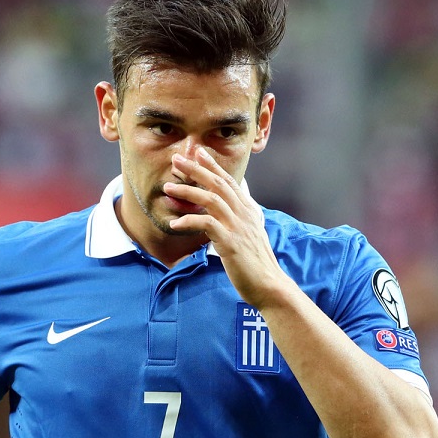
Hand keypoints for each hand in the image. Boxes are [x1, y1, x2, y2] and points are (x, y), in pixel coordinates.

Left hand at [165, 148, 292, 308]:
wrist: (269, 285)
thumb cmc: (255, 264)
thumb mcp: (249, 235)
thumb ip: (240, 220)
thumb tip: (228, 211)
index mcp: (248, 211)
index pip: (229, 181)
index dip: (213, 165)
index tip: (198, 152)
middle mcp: (244, 214)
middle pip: (218, 184)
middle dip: (196, 169)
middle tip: (177, 159)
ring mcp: (238, 227)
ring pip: (211, 199)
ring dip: (188, 191)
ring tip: (168, 187)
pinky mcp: (231, 243)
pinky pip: (207, 224)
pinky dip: (189, 220)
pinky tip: (174, 224)